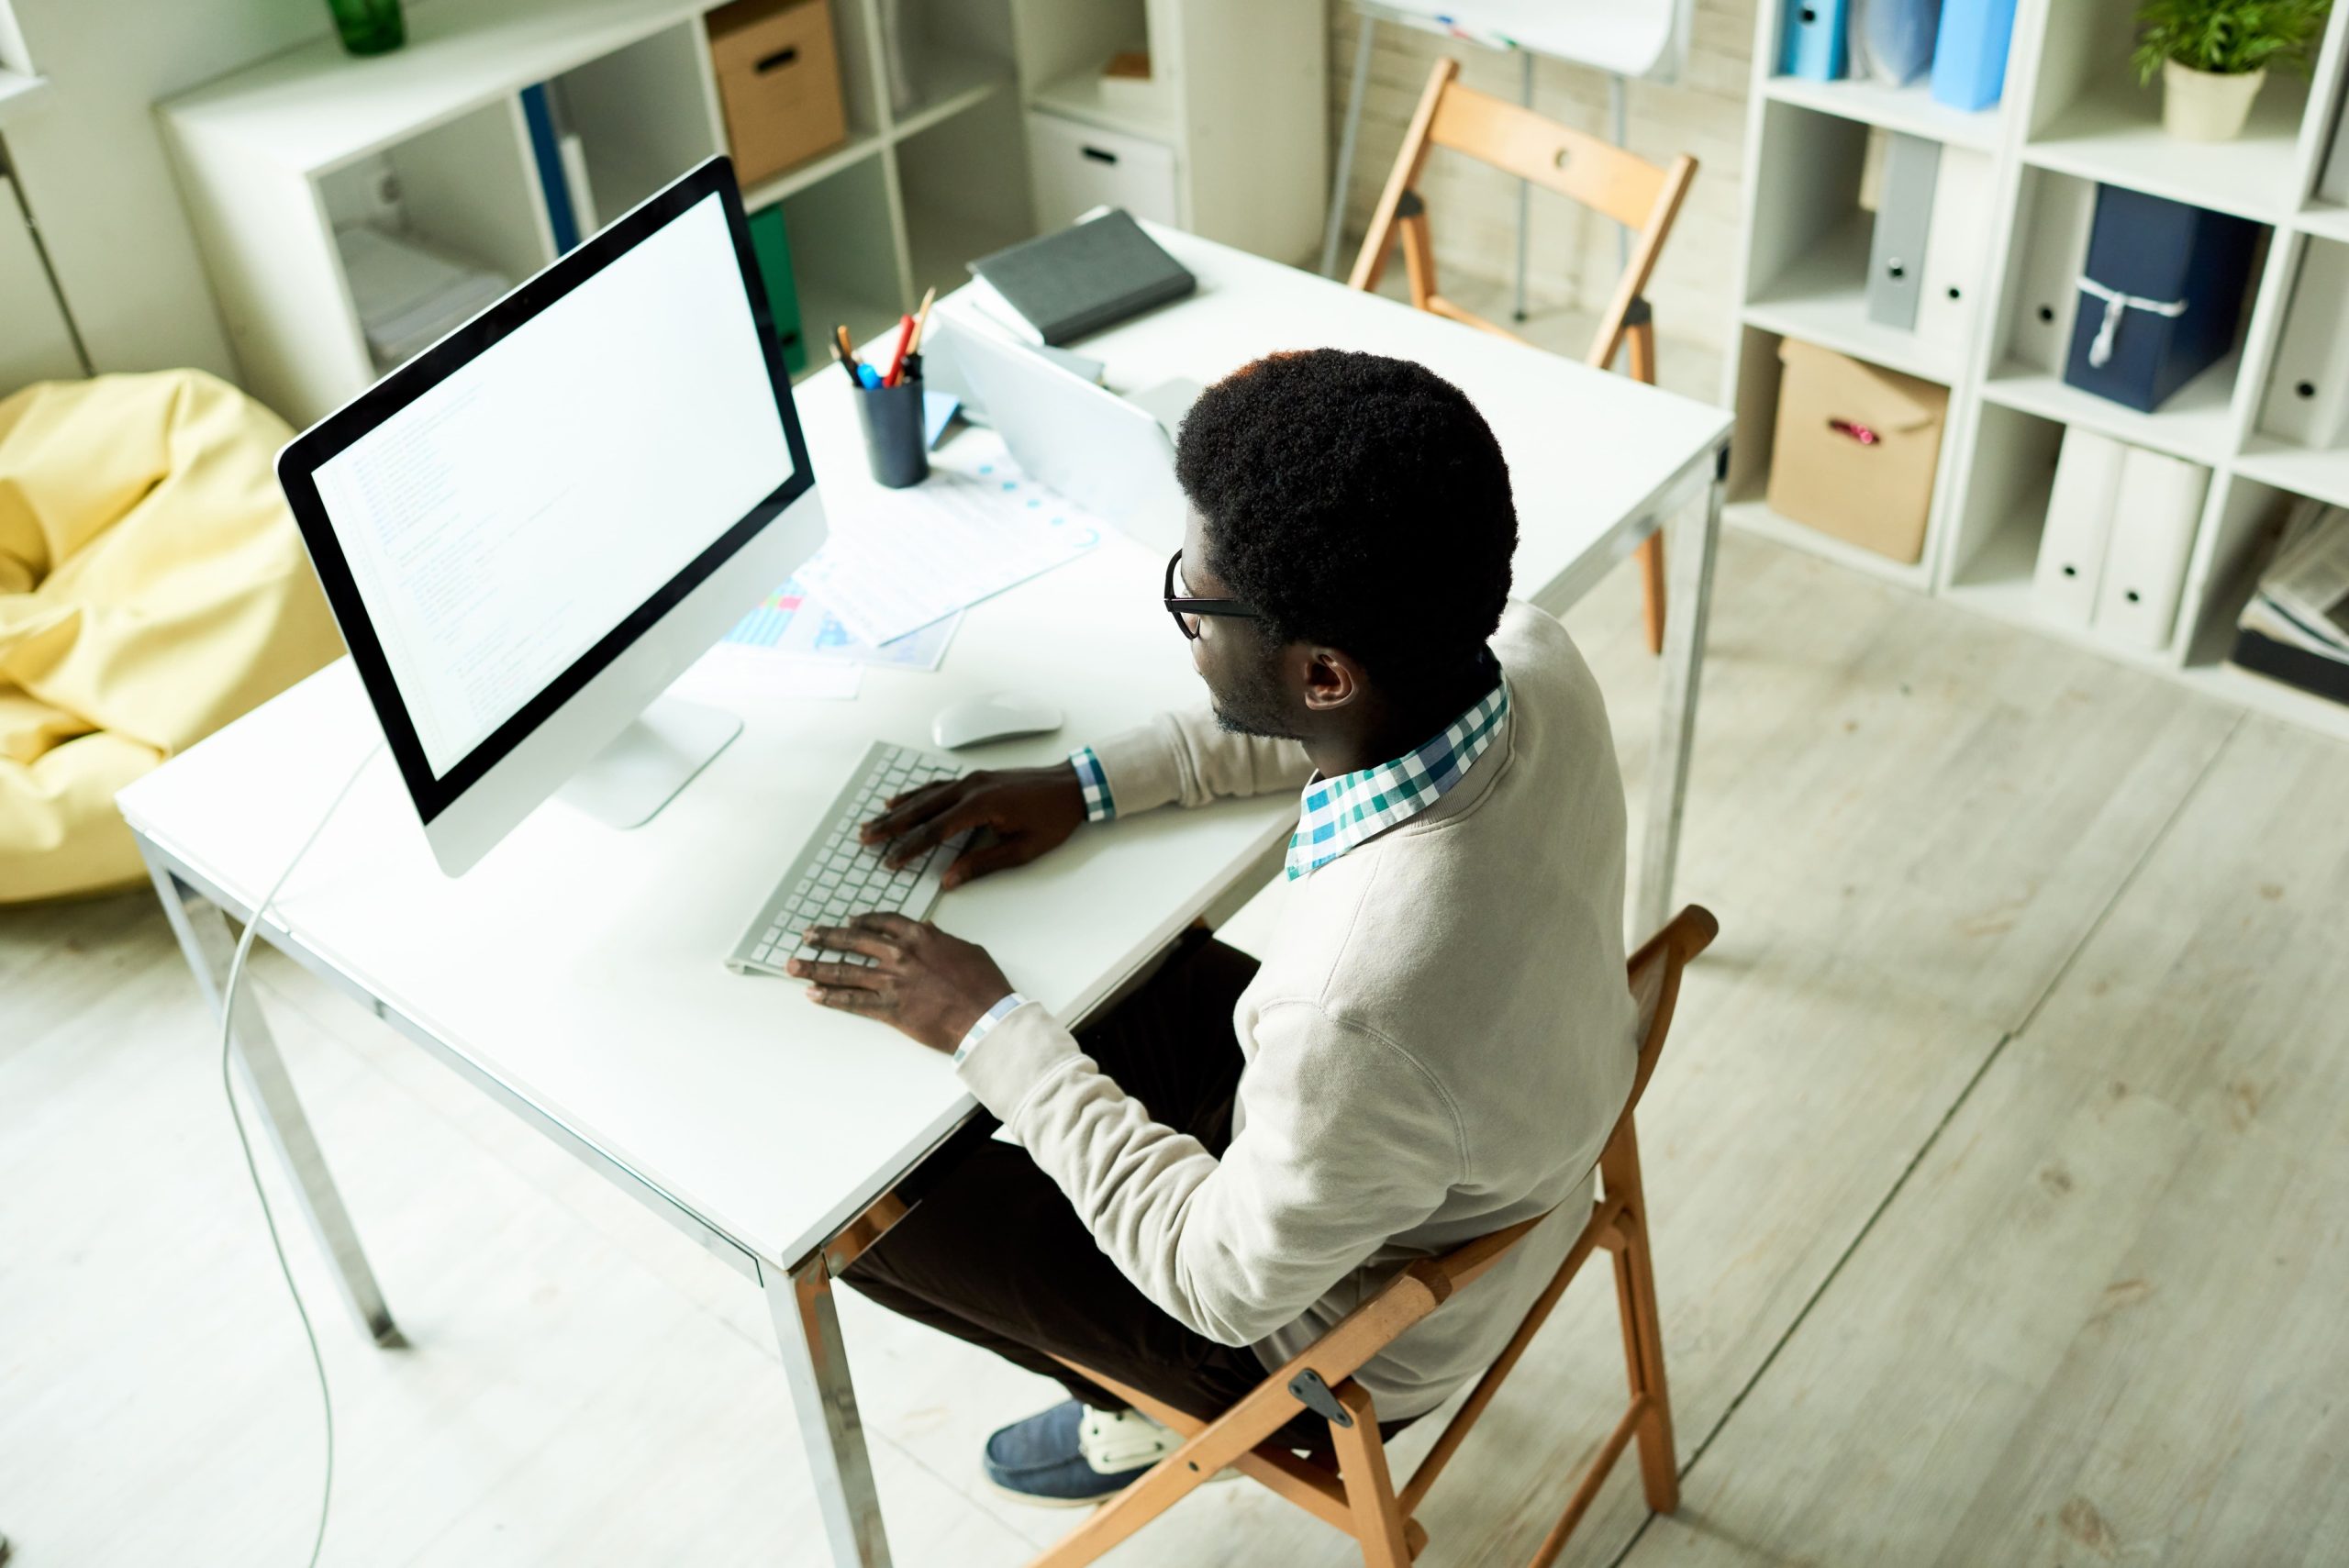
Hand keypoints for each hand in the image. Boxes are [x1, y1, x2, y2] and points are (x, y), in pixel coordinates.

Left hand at [789, 912, 1014, 1052]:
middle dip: (826, 938)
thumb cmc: (983, 986)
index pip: (882, 922)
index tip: (848, 922)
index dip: (861, 921)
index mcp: (920, 936)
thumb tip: (930, 929)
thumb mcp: (966, 949)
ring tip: (793, 965)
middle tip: (808, 936)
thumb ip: (943, 938)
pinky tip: (813, 995)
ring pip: (844, 971)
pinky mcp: (888, 1008)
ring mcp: (891, 982)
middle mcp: (900, 955)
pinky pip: (851, 1002)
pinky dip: (829, 998)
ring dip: (815, 967)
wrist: (986, 1017)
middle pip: (853, 941)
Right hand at [860, 766, 1085, 890]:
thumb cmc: (1053, 819)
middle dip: (891, 825)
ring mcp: (971, 779)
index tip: (890, 861)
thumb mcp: (1022, 850)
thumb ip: (982, 863)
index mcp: (982, 805)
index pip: (935, 830)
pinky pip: (938, 786)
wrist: (1072, 786)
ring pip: (925, 795)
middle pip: (921, 809)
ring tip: (873, 821)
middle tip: (865, 838)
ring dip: (897, 809)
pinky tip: (900, 800)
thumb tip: (948, 879)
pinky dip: (916, 794)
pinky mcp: (976, 778)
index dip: (910, 847)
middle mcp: (970, 787)